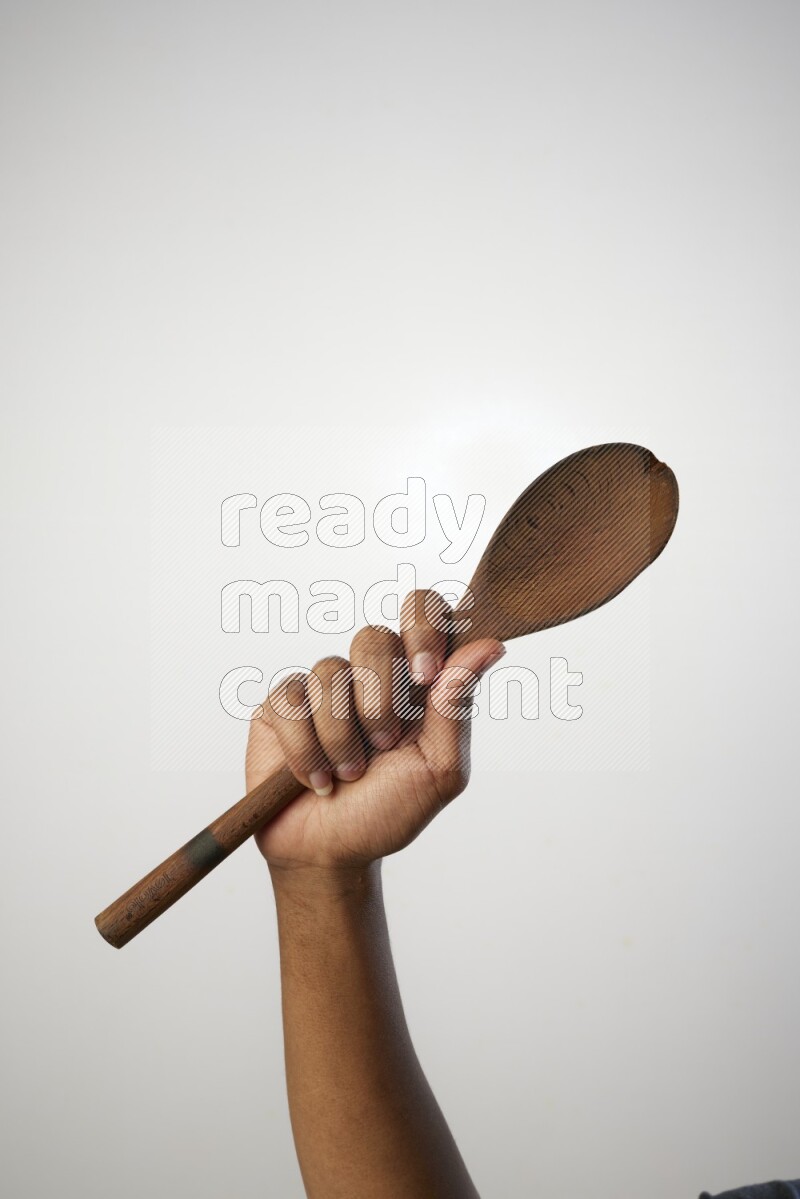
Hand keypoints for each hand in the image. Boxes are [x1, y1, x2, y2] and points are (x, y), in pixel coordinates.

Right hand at [246, 589, 504, 875]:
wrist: (331, 852)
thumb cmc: (389, 811)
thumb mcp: (439, 770)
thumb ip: (456, 706)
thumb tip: (489, 645)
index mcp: (415, 680)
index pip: (424, 611)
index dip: (423, 628)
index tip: (423, 675)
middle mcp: (370, 674)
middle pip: (373, 637)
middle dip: (379, 701)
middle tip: (384, 746)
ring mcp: (323, 686)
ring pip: (329, 672)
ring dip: (342, 738)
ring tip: (348, 774)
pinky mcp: (281, 705)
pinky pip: (292, 701)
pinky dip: (307, 750)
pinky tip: (316, 778)